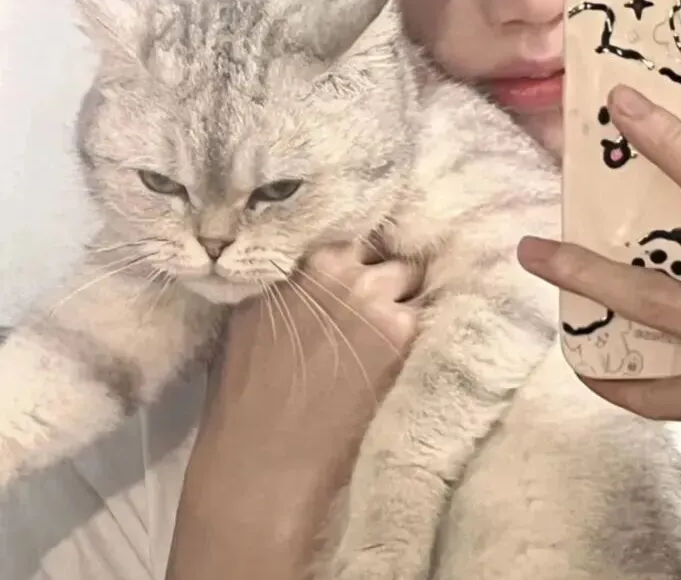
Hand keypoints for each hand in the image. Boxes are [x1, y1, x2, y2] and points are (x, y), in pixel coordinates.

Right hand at [167, 248, 421, 578]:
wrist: (263, 458)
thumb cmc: (245, 390)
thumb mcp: (255, 309)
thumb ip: (294, 275)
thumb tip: (324, 257)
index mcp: (304, 256)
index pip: (356, 227)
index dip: (365, 246)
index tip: (371, 256)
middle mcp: (343, 269)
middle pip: (390, 251)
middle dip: (389, 271)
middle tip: (383, 300)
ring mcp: (376, 299)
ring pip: (414, 279)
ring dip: (409, 298)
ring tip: (395, 329)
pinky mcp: (403, 335)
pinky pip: (430, 315)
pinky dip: (425, 326)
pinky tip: (409, 347)